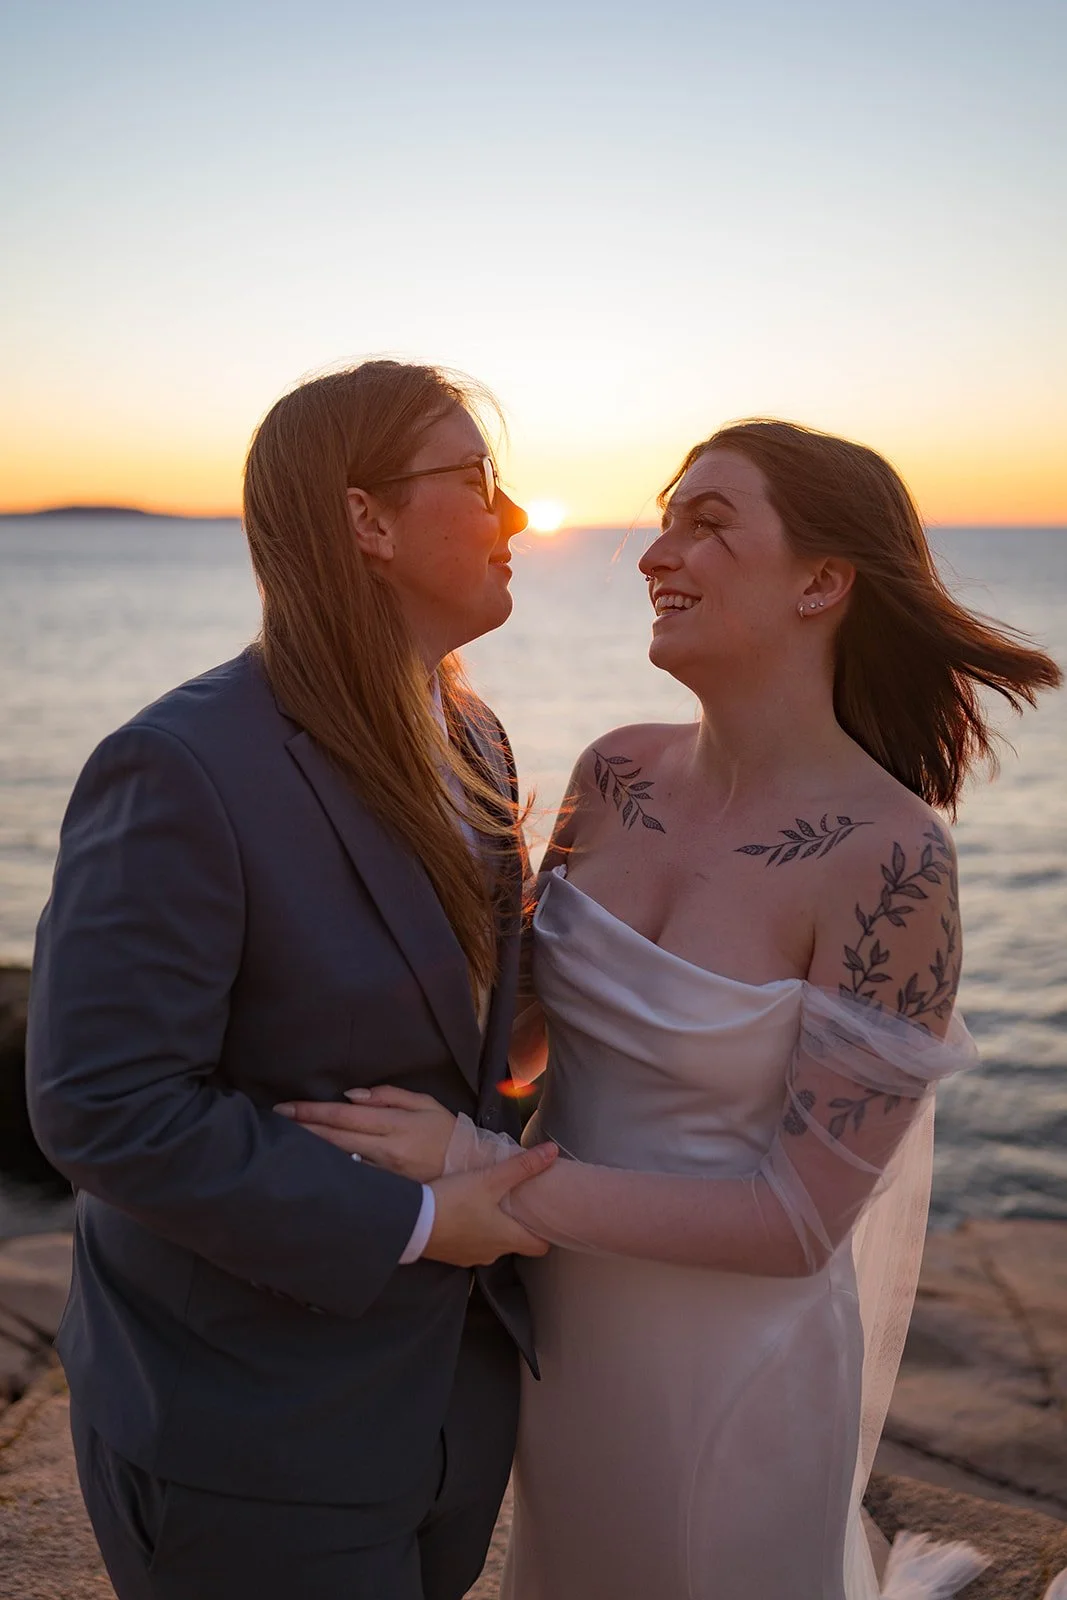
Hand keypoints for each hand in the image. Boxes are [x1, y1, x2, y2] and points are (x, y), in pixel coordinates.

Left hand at [274, 1086, 456, 1181]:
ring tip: (283, 1143)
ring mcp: (383, 1175)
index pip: (343, 1116)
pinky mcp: (386, 1192)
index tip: (284, 1108)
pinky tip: (311, 1168)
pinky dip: (329, 1172)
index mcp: (394, 1124)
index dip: (311, 1112)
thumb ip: (388, 1096)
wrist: (471, 1171)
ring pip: (338, 1161)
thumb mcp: (425, 1104)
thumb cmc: (447, 1133)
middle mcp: (385, 1150)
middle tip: (273, 1123)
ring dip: (310, 1151)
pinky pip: (352, 1179)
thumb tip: (351, 1096)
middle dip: (301, 1129)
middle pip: (333, 1138)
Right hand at [424, 1141, 557, 1266]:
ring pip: (492, 1244)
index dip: (546, 1233)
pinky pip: (470, 1244)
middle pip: (515, 1243)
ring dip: (494, 1228)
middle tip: (520, 1204)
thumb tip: (553, 1151)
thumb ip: (521, 1166)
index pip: (540, 1247)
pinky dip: (472, 1232)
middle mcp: (493, 1254)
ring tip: (491, 1205)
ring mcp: (471, 1257)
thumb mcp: (489, 1179)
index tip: (547, 1217)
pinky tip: (464, 1213)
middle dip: (518, 1225)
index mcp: (508, 1238)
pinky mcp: (451, 1255)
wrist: (411, 1222)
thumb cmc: (455, 1201)